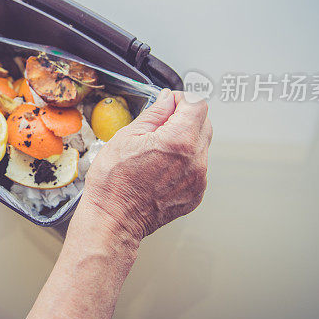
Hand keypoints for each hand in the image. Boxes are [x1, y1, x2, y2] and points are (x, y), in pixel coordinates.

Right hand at [81, 89, 211, 241]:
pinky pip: (196, 168)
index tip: (168, 104)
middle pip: (204, 123)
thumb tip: (167, 100)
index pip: (197, 104)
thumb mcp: (127, 136)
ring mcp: (198, 179)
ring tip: (156, 152)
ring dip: (184, 141)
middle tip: (159, 126)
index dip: (181, 99)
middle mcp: (195, 160)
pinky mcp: (196, 193)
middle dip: (184, 118)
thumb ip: (154, 113)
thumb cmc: (114, 182)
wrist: (114, 219)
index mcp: (179, 140)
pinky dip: (183, 162)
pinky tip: (160, 168)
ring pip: (200, 146)